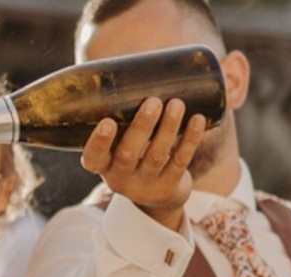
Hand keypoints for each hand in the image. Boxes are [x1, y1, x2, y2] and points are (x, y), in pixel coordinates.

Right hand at [80, 97, 205, 231]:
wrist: (157, 198)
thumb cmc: (135, 156)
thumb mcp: (121, 144)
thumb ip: (122, 115)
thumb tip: (135, 63)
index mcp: (103, 165)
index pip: (93, 157)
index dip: (98, 141)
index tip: (108, 122)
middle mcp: (120, 178)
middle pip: (128, 153)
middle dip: (141, 126)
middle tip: (153, 101)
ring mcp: (145, 185)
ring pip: (156, 156)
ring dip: (168, 128)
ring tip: (177, 104)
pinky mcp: (169, 187)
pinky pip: (180, 162)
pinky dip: (190, 139)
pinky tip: (198, 120)